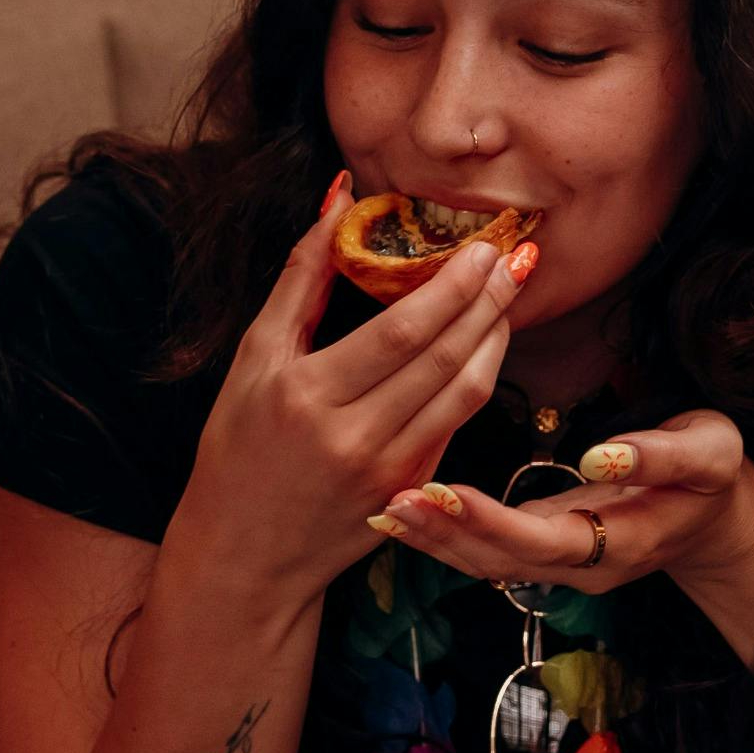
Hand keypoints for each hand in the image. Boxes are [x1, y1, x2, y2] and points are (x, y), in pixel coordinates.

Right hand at [174, 180, 525, 604]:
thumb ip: (301, 278)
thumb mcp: (253, 358)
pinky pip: (455, 425)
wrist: (242, 552)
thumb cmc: (238, 447)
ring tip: (510, 294)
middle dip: (488, 302)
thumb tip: (338, 199)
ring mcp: (387, 472)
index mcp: (307, 395)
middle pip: (443, 359)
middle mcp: (352, 436)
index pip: (399, 332)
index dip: (450, 288)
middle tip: (515, 256)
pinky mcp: (408, 493)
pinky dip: (478, 379)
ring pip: (464, 394)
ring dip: (496, 339)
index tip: (480, 247)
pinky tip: (488, 344)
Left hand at [365, 409, 753, 600]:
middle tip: (390, 500)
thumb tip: (605, 455)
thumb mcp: (709, 455)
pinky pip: (484, 545)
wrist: (716, 519)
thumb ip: (661, 457)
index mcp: (618, 545)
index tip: (444, 494)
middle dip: (444, 532)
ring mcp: (557, 561)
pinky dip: (444, 529)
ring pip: (484, 559)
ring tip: (383, 504)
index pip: (542, 541)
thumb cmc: (713, 476)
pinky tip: (405, 507)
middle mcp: (578, 566)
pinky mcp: (540, 544)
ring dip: (433, 536)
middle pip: (499, 559)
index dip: (491, 522)